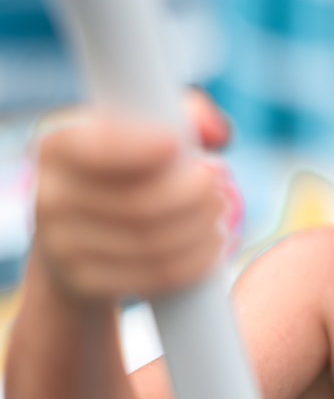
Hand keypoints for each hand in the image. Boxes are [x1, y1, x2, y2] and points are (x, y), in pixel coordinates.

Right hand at [32, 90, 234, 305]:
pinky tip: (211, 244)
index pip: (95, 148)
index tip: (176, 144)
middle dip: (193, 194)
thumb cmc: (126, 170)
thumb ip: (184, 115)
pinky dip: (194, 261)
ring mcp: (61, 246)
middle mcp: (50, 196)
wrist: (84, 236)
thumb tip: (214, 129)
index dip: (139, 147)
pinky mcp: (84, 283)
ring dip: (200, 227)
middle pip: (137, 203)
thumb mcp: (143, 131)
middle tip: (218, 185)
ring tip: (218, 212)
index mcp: (58, 146)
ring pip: (151, 243)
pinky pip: (153, 276)